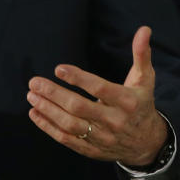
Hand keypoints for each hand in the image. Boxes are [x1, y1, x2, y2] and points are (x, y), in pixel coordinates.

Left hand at [27, 25, 166, 166]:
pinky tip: (35, 113)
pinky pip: (67, 139)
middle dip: (54, 94)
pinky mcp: (92, 150)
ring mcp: (102, 137)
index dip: (79, 78)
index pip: (100, 89)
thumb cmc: (141, 104)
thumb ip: (141, 53)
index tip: (59, 68)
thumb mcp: (146, 79)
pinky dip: (48, 127)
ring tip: (32, 96)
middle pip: (79, 108)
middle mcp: (114, 121)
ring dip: (48, 110)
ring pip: (70, 125)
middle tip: (35, 82)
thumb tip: (144, 29)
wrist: (147, 143)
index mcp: (127, 102)